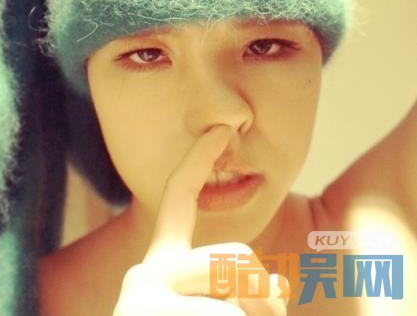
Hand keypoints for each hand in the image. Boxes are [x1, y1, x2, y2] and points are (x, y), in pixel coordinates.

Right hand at [112, 125, 288, 314]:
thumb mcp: (229, 309)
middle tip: (276, 309)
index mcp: (161, 266)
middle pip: (235, 256)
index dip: (199, 159)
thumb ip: (242, 287)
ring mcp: (143, 300)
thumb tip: (282, 285)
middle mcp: (144, 276)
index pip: (179, 197)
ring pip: (238, 299)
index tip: (221, 130)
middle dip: (267, 293)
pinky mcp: (151, 315)